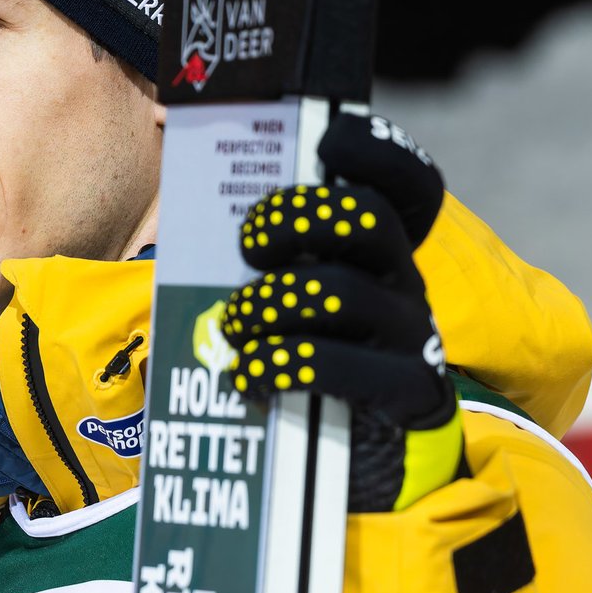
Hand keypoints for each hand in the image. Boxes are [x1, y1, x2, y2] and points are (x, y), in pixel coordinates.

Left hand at [220, 114, 463, 511]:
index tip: (328, 138)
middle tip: (250, 245)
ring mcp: (409, 334)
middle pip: (368, 220)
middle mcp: (401, 279)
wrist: (347, 454)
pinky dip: (286, 366)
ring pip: (344, 292)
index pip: (405, 182)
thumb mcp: (283, 289)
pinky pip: (348, 370)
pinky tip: (249, 374)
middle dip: (298, 218)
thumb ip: (254, 242)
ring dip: (272, 301)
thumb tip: (181, 163)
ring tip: (238, 324)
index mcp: (376, 246)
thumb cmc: (300, 352)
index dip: (376, 149)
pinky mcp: (406, 394)